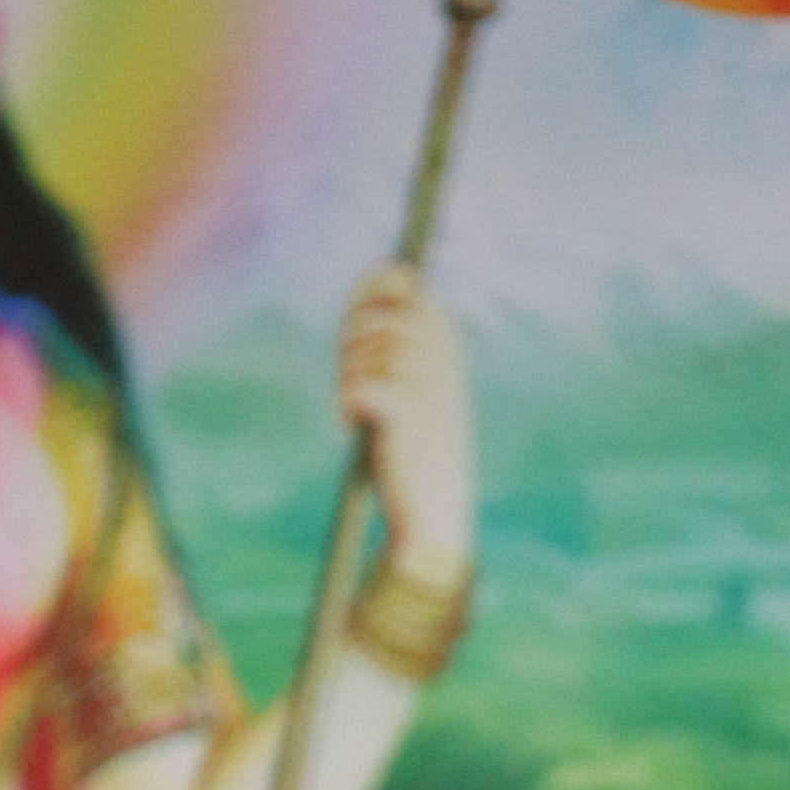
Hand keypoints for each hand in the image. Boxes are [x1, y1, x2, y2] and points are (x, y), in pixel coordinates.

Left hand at [338, 265, 472, 587]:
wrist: (432, 510)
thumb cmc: (415, 446)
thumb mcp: (412, 381)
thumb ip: (394, 336)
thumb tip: (373, 286)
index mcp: (445, 336)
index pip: (397, 280)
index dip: (364, 296)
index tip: (351, 333)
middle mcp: (441, 350)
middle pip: (371, 315)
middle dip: (348, 346)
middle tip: (347, 378)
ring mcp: (428, 377)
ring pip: (361, 353)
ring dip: (345, 382)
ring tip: (354, 414)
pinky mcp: (408, 407)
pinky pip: (356, 386)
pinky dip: (344, 407)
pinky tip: (349, 428)